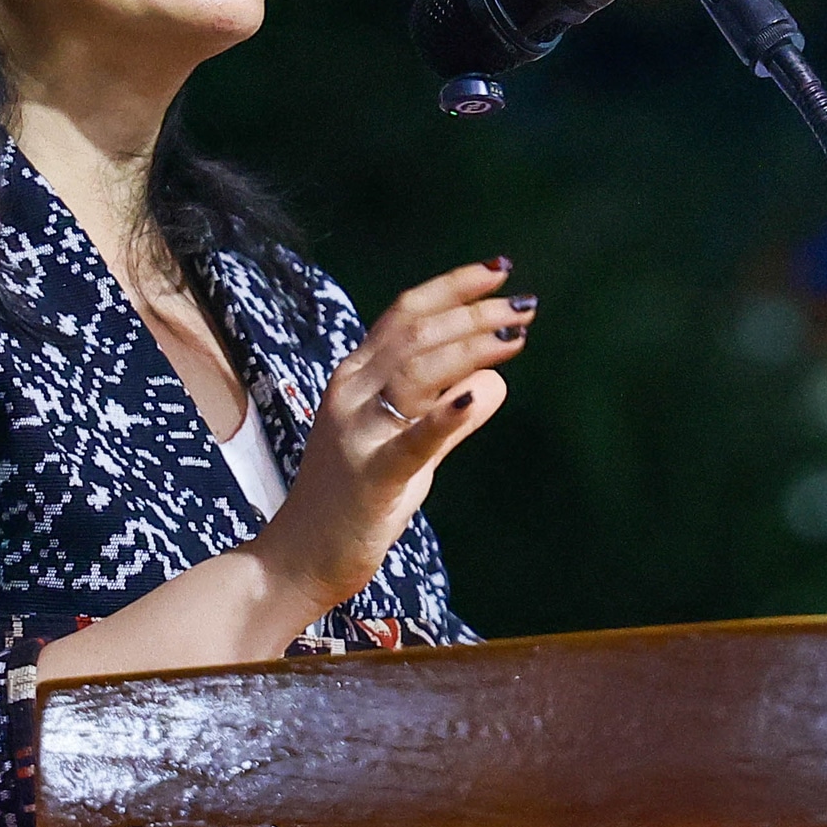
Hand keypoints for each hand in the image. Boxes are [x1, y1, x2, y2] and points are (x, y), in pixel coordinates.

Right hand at [250, 257, 535, 615]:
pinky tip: (482, 394)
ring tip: (514, 337)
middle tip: (525, 306)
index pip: (406, 314)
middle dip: (475, 315)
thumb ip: (449, 413)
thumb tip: (497, 382)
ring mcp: (358, 433)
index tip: (500, 270)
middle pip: (417, 335)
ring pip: (416, 372)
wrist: (301, 557)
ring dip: (471, 348)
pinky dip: (448, 415)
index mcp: (356, 377)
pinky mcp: (372, 476)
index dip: (454, 286)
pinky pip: (412, 440)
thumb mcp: (408, 447)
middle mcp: (352, 393)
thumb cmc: (355, 499)